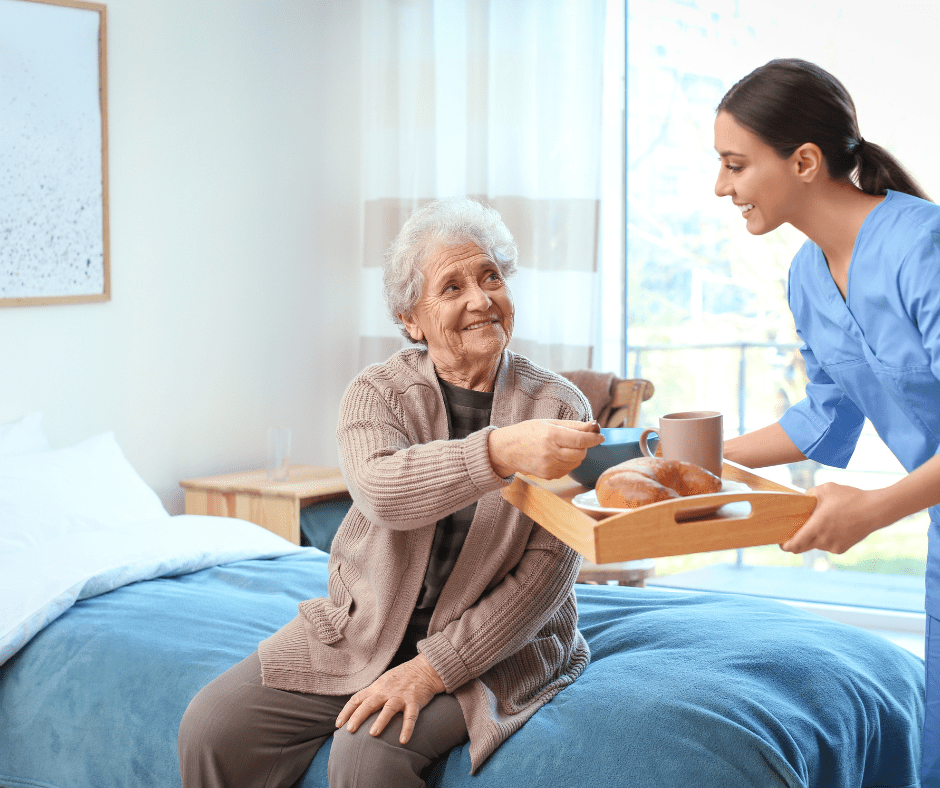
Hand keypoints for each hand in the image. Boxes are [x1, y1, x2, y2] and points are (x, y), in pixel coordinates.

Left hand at [335, 653, 445, 743]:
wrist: (424, 668)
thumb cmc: (402, 677)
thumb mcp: (383, 681)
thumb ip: (372, 694)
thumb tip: (357, 708)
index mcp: (377, 687)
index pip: (357, 699)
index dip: (347, 711)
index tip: (338, 724)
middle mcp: (386, 691)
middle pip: (369, 703)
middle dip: (358, 716)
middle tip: (349, 730)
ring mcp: (401, 696)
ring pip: (389, 708)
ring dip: (380, 721)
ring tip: (372, 734)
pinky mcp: (415, 701)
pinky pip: (411, 716)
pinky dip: (407, 728)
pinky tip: (403, 740)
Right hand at [487, 419, 603, 479]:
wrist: (507, 450)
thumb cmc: (527, 432)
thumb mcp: (549, 423)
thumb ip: (573, 425)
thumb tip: (594, 425)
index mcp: (551, 435)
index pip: (580, 439)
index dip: (594, 438)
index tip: (600, 436)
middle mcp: (551, 452)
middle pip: (581, 453)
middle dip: (584, 446)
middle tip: (578, 440)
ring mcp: (549, 466)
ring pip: (576, 463)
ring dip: (576, 455)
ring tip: (564, 447)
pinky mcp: (548, 476)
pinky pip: (568, 470)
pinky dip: (568, 463)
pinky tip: (557, 456)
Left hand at [781, 482, 887, 554]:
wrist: (875, 510)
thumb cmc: (849, 497)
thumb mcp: (824, 489)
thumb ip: (807, 496)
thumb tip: (798, 501)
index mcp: (816, 527)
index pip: (794, 545)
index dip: (784, 545)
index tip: (779, 541)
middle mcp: (823, 540)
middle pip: (801, 548)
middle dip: (794, 541)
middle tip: (791, 532)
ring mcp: (833, 546)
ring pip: (814, 545)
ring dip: (812, 538)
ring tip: (819, 522)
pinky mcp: (842, 549)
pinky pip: (826, 545)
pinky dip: (824, 538)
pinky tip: (831, 526)